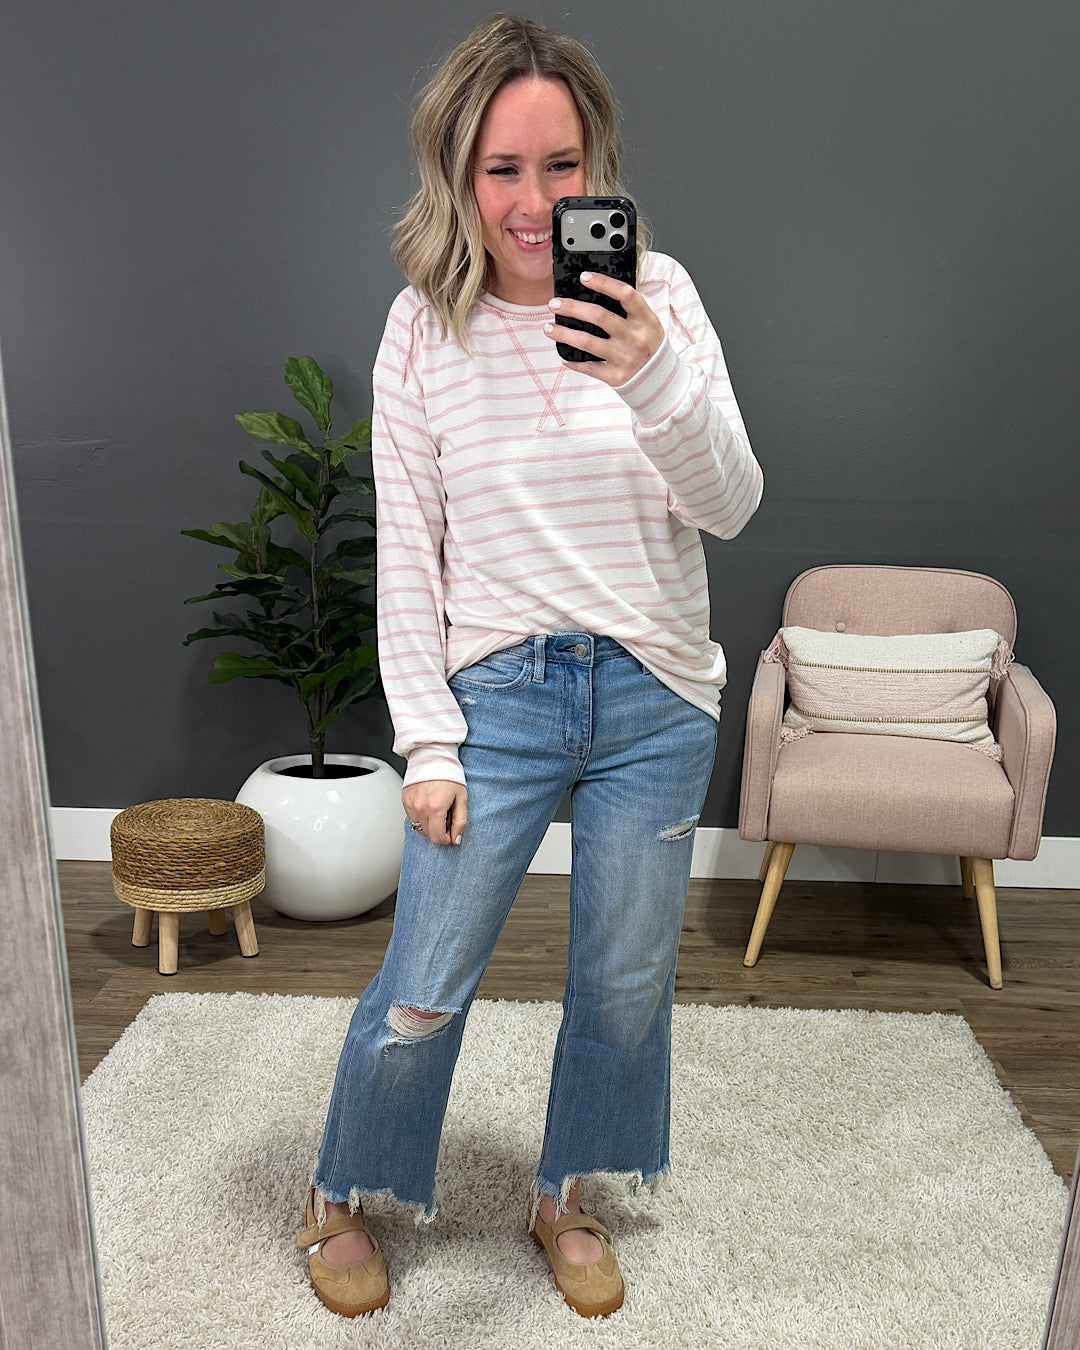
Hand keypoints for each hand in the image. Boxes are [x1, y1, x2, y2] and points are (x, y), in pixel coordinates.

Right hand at [402, 780, 466, 845]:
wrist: (433, 757)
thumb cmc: (449, 775)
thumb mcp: (461, 798)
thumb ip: (460, 821)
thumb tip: (455, 839)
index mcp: (435, 807)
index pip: (436, 838)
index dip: (445, 839)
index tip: (450, 832)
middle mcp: (420, 807)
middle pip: (428, 834)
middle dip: (438, 829)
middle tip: (445, 815)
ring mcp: (410, 804)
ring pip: (418, 827)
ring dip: (429, 823)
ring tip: (436, 809)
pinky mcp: (404, 800)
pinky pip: (412, 817)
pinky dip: (421, 816)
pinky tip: (428, 804)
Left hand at [543, 271, 664, 386]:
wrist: (660, 379)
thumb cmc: (648, 343)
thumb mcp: (648, 323)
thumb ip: (628, 309)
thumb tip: (593, 294)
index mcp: (646, 319)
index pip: (625, 294)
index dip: (603, 283)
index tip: (583, 277)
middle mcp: (636, 338)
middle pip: (599, 316)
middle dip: (572, 308)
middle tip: (554, 304)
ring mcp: (625, 358)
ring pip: (587, 342)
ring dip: (563, 333)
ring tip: (548, 328)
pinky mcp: (615, 376)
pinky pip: (588, 367)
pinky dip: (573, 361)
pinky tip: (563, 354)